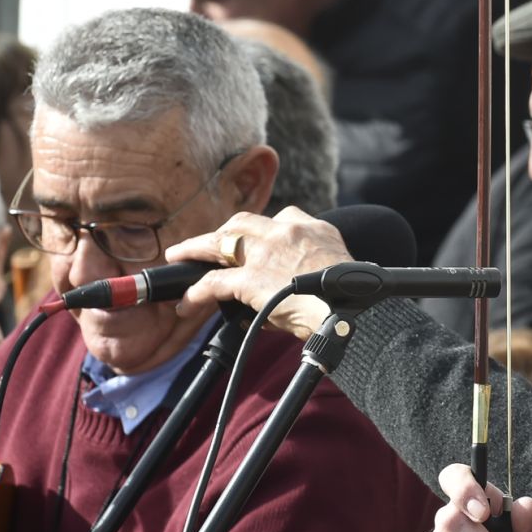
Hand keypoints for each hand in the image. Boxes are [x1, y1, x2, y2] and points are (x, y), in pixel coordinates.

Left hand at [169, 208, 351, 339]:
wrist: (353, 312)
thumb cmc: (351, 302)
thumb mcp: (336, 273)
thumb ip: (309, 273)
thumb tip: (283, 302)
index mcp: (315, 229)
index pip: (282, 219)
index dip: (262, 231)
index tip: (255, 242)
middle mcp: (289, 231)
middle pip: (244, 222)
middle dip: (223, 231)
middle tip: (208, 244)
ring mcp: (267, 252)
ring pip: (220, 241)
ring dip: (196, 248)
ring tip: (179, 256)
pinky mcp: (251, 277)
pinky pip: (213, 282)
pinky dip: (196, 292)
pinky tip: (187, 303)